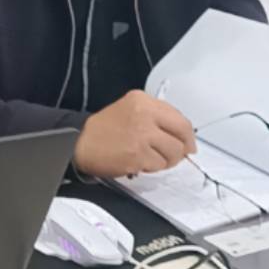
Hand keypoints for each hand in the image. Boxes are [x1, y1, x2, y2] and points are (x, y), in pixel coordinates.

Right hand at [74, 90, 196, 178]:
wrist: (80, 142)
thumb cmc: (103, 128)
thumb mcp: (130, 108)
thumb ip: (155, 115)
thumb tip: (181, 134)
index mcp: (144, 101)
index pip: (179, 118)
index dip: (188, 134)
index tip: (188, 143)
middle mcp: (145, 115)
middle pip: (181, 135)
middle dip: (182, 149)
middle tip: (177, 155)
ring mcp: (142, 135)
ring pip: (173, 153)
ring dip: (167, 160)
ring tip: (153, 159)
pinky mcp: (137, 155)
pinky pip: (158, 165)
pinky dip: (153, 168)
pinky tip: (142, 163)